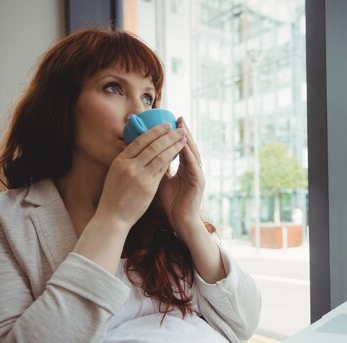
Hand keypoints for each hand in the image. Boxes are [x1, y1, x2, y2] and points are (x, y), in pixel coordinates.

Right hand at [95, 124, 187, 230]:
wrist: (112, 217)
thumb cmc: (114, 196)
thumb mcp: (116, 174)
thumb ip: (127, 161)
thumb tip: (139, 149)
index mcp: (120, 160)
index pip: (140, 140)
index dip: (155, 131)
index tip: (166, 125)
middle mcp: (129, 166)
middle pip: (152, 145)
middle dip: (168, 135)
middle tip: (179, 129)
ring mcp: (139, 176)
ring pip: (160, 155)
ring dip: (174, 145)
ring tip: (183, 138)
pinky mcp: (148, 187)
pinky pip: (162, 169)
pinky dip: (171, 160)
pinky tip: (179, 154)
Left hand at [158, 116, 204, 231]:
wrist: (180, 221)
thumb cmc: (171, 203)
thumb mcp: (161, 181)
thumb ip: (158, 168)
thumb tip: (147, 155)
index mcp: (184, 168)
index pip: (179, 147)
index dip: (175, 135)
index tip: (169, 122)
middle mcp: (192, 169)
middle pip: (188, 146)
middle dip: (183, 132)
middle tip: (178, 118)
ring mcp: (197, 175)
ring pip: (193, 153)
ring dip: (188, 139)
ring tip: (182, 127)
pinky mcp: (199, 182)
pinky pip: (194, 165)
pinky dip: (189, 154)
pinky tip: (184, 145)